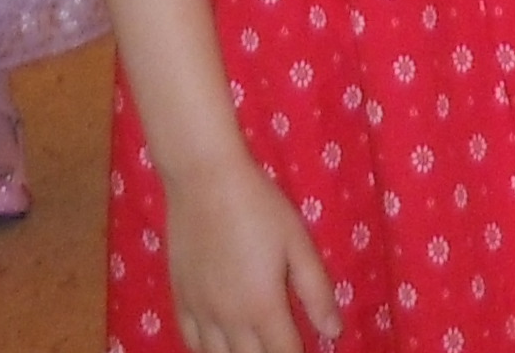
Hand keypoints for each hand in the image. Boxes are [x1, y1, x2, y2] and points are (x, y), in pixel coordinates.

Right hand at [162, 154, 343, 352]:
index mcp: (263, 307)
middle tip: (280, 343)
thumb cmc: (258, 205)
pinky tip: (220, 344)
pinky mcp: (180, 297)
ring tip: (254, 346)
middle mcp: (229, 319)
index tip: (305, 349)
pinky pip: (191, 341)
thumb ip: (316, 292)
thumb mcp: (297, 243)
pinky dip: (207, 351)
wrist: (203, 178)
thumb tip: (334, 332)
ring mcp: (200, 310)